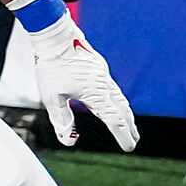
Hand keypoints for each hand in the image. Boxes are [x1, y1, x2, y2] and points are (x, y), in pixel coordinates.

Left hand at [30, 10, 138, 149]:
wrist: (55, 37)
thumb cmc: (52, 66)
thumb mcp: (52, 97)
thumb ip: (62, 120)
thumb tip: (69, 142)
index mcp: (95, 93)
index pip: (114, 120)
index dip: (122, 136)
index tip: (128, 148)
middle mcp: (104, 84)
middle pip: (123, 110)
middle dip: (129, 127)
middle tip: (134, 141)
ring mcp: (103, 75)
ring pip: (120, 98)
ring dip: (125, 114)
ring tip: (128, 125)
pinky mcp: (99, 68)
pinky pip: (113, 88)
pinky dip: (118, 101)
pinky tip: (113, 103)